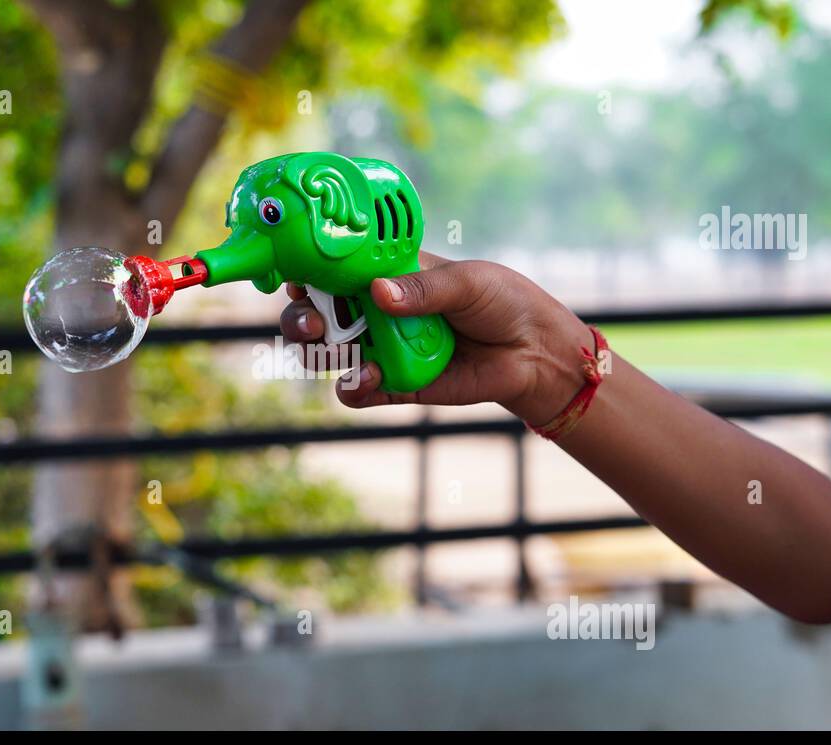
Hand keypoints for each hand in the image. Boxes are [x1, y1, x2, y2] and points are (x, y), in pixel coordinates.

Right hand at [279, 253, 595, 424]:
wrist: (533, 351)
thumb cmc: (502, 301)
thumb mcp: (467, 282)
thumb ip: (424, 288)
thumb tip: (378, 292)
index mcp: (387, 273)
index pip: (333, 269)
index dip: (307, 272)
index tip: (297, 277)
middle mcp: (375, 311)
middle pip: (317, 314)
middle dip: (303, 319)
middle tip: (314, 324)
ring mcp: (382, 349)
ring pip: (329, 354)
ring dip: (321, 354)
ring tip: (337, 353)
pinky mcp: (396, 385)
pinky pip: (358, 390)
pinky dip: (353, 387)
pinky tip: (366, 379)